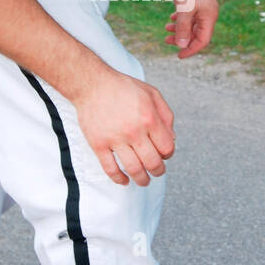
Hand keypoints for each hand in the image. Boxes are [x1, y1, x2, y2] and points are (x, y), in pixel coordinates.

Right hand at [74, 70, 175, 186]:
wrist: (92, 84)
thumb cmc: (123, 87)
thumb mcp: (152, 94)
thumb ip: (166, 115)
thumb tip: (172, 139)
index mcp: (149, 118)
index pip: (167, 148)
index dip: (168, 154)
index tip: (164, 155)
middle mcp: (134, 131)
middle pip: (153, 163)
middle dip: (158, 171)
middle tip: (156, 172)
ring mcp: (115, 139)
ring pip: (134, 170)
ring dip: (142, 179)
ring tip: (143, 180)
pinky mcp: (98, 144)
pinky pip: (110, 169)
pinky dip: (119, 179)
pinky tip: (124, 180)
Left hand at [164, 0, 217, 57]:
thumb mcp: (184, 9)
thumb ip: (183, 28)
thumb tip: (181, 45)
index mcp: (208, 19)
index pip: (202, 41)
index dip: (190, 50)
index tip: (178, 55)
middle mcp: (208, 15)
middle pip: (196, 34)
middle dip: (182, 39)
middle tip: (166, 40)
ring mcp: (203, 7)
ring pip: (192, 24)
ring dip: (180, 28)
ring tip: (166, 28)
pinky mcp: (198, 0)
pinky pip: (190, 15)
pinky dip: (181, 18)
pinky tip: (172, 17)